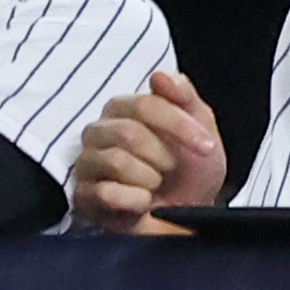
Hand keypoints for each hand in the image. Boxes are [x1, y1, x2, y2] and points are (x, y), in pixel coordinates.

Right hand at [72, 70, 226, 230]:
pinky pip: (106, 193)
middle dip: (165, 156)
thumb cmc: (191, 170)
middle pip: (129, 133)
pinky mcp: (83, 197)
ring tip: (155, 186)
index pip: (145, 104)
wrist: (189, 214)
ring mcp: (87, 164)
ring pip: (117, 161)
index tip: (206, 146)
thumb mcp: (201, 128)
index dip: (180, 126)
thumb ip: (184, 97)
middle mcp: (98, 132)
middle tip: (173, 170)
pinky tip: (143, 202)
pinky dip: (136, 200)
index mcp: (122, 110)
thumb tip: (162, 75)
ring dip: (151, 179)